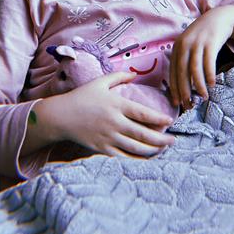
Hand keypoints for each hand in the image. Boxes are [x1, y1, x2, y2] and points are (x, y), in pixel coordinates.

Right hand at [29, 72, 174, 157]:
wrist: (60, 117)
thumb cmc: (81, 97)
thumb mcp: (100, 82)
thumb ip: (118, 77)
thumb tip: (134, 74)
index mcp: (116, 105)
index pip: (143, 113)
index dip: (159, 118)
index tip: (170, 121)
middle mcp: (114, 122)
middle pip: (143, 134)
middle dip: (161, 139)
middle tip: (173, 140)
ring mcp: (108, 137)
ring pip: (135, 148)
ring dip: (152, 150)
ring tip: (163, 149)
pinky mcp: (102, 149)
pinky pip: (122, 157)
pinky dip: (136, 160)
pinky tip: (146, 159)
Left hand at [169, 5, 233, 108]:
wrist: (219, 17)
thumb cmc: (203, 37)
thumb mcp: (190, 46)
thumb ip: (184, 61)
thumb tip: (182, 86)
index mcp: (177, 47)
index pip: (173, 72)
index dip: (174, 89)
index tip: (177, 103)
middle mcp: (185, 44)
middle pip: (182, 72)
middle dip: (185, 91)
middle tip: (190, 105)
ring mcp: (198, 43)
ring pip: (194, 69)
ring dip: (198, 85)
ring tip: (203, 97)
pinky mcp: (211, 42)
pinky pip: (208, 62)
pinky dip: (209, 75)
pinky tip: (212, 84)